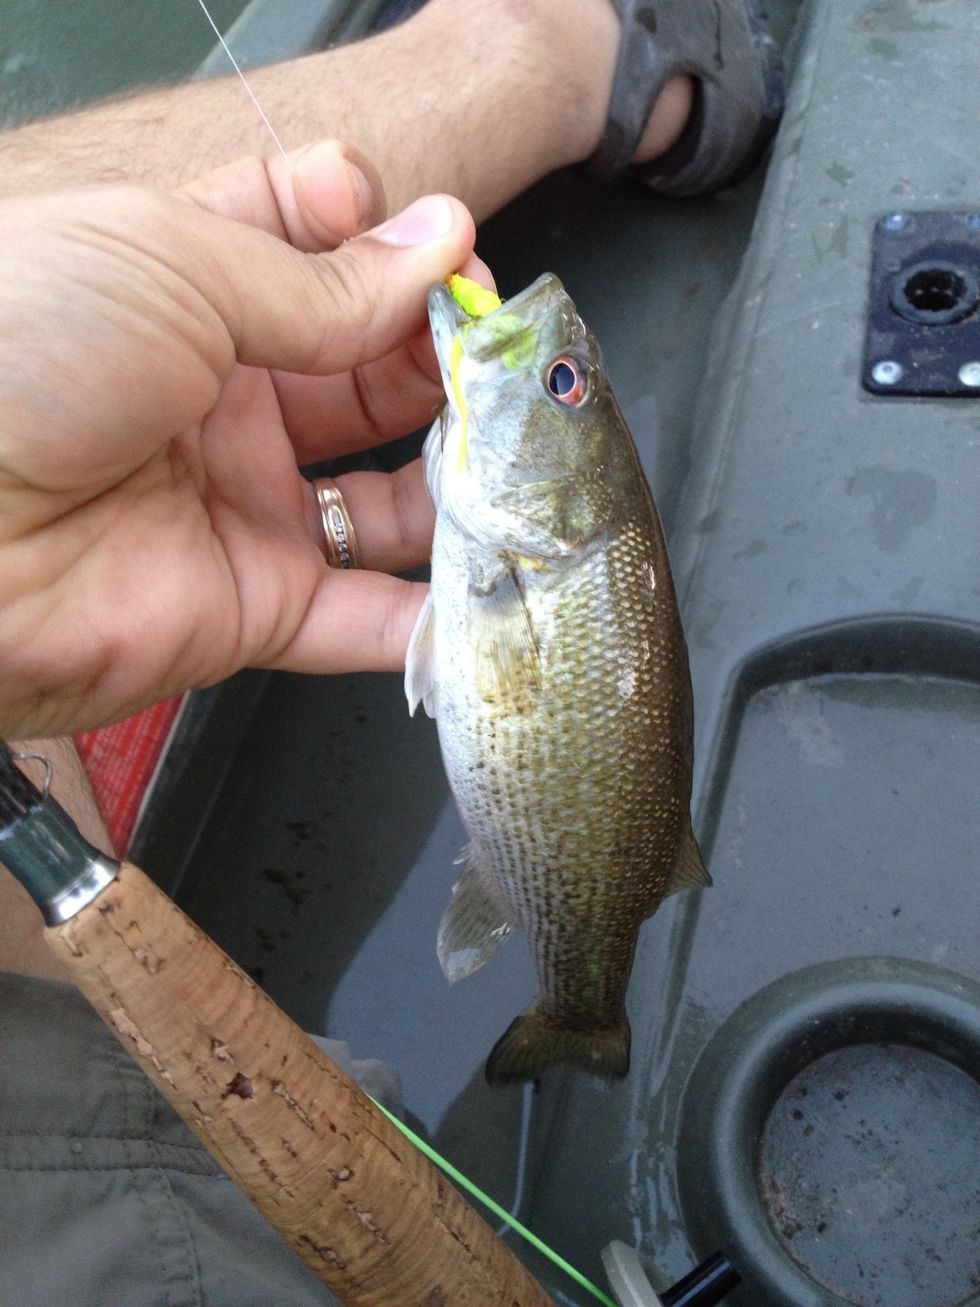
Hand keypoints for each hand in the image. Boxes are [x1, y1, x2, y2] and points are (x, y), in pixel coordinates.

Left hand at [0, 142, 478, 738]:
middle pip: (368, 377)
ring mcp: (243, 510)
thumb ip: (319, 277)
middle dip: (443, 362)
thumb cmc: (23, 353)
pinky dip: (435, 616)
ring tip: (522, 463)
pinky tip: (503, 582)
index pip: (314, 255)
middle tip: (503, 359)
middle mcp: (223, 403)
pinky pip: (364, 620)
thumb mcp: (174, 262)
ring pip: (387, 501)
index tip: (444, 243)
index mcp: (189, 294)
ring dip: (461, 484)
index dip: (386, 243)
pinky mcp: (254, 611)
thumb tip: (440, 246)